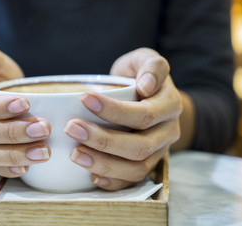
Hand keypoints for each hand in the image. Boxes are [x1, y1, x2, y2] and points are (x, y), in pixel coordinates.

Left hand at [65, 48, 181, 190]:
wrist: (149, 94)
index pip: (144, 114)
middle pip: (139, 146)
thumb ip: (151, 65)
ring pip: (136, 168)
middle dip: (103, 140)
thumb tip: (146, 85)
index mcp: (169, 105)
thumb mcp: (145, 60)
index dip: (114, 111)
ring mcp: (159, 151)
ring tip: (75, 154)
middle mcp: (168, 131)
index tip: (83, 98)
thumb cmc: (140, 75)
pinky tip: (90, 176)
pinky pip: (133, 181)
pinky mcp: (149, 165)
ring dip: (104, 164)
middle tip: (72, 129)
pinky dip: (112, 182)